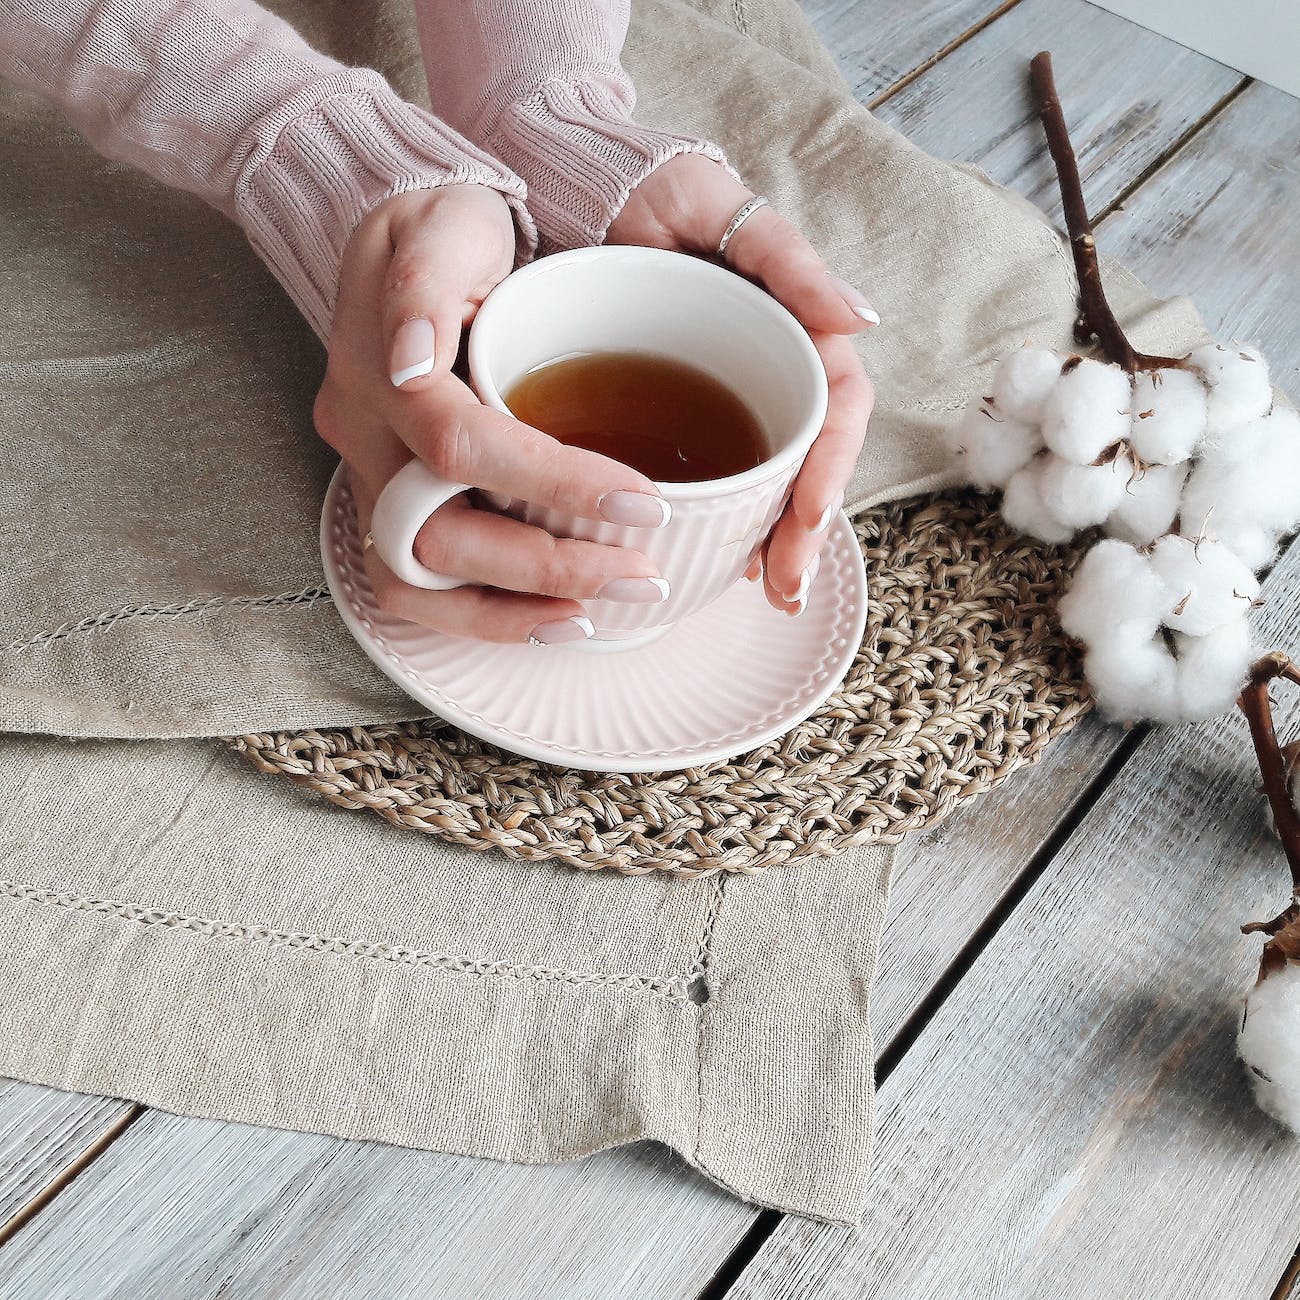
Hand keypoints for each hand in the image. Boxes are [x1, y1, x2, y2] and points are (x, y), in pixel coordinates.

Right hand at [314, 185, 671, 644]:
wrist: (406, 245)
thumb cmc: (443, 225)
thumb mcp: (444, 220)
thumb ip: (424, 282)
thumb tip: (412, 361)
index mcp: (376, 369)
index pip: (462, 447)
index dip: (555, 483)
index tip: (647, 501)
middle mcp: (364, 437)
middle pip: (435, 537)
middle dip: (546, 567)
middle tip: (642, 571)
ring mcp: (371, 477)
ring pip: (416, 584)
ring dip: (514, 611)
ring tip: (602, 611)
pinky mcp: (390, 503)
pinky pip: (422, 587)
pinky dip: (490, 614)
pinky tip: (561, 616)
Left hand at [608, 154, 875, 613]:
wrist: (571, 188)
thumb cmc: (649, 189)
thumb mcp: (717, 207)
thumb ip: (787, 260)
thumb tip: (862, 320)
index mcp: (794, 327)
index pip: (837, 408)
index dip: (831, 467)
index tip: (808, 517)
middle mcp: (769, 369)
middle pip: (808, 463)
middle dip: (804, 532)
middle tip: (784, 588)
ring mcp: (724, 396)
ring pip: (767, 482)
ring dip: (773, 543)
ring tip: (763, 593)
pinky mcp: (676, 416)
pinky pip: (714, 478)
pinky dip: (724, 523)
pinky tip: (718, 562)